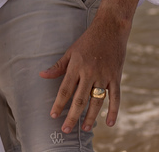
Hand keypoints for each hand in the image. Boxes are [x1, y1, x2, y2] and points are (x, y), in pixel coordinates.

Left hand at [40, 0, 138, 132]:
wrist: (110, 29)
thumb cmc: (88, 40)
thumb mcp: (70, 51)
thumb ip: (58, 66)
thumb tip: (42, 75)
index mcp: (76, 66)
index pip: (65, 89)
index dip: (58, 104)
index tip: (53, 115)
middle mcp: (90, 72)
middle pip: (79, 99)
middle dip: (72, 116)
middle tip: (66, 129)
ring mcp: (104, 76)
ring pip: (97, 101)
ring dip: (90, 116)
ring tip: (84, 128)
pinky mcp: (116, 77)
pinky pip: (115, 98)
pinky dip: (113, 111)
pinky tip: (109, 123)